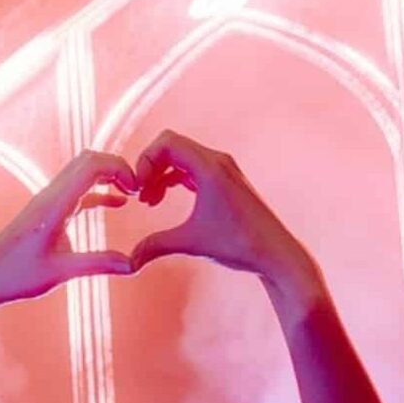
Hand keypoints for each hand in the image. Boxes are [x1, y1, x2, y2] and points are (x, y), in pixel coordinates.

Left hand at [0, 151, 137, 308]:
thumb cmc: (15, 276)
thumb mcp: (60, 273)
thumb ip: (98, 264)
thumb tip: (134, 265)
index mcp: (53, 205)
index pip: (91, 166)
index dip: (119, 168)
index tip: (138, 189)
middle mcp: (50, 196)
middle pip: (88, 160)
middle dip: (117, 166)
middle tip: (140, 188)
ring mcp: (48, 202)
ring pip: (82, 172)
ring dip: (108, 176)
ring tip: (134, 193)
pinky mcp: (48, 211)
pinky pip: (78, 191)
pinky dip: (99, 191)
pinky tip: (118, 203)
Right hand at [128, 130, 324, 307]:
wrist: (275, 253)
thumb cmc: (239, 245)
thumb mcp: (191, 243)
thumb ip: (155, 246)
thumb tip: (128, 261)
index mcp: (210, 168)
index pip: (167, 142)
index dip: (145, 160)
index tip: (137, 190)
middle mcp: (217, 161)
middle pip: (171, 145)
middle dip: (149, 167)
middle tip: (139, 195)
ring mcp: (223, 169)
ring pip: (181, 157)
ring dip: (160, 174)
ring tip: (148, 201)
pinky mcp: (225, 181)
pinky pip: (191, 168)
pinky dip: (173, 179)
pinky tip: (162, 200)